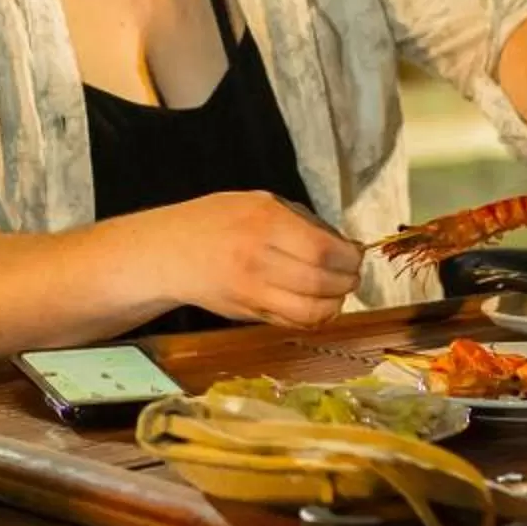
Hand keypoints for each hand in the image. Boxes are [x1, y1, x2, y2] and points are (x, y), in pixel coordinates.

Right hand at [142, 191, 363, 328]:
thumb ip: (304, 222)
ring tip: (336, 291)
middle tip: (351, 274)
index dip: (349, 257)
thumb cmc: (219, 220)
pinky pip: (294, 323)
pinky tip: (317, 305)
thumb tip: (348, 246)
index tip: (355, 254)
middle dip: (348, 281)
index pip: (323, 249)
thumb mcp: (260, 202)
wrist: (171, 252)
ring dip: (335, 304)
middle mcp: (258, 259)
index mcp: (264, 222)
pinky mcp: (249, 314)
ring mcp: (251, 292)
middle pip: (321, 282)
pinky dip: (315, 318)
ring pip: (311, 311)